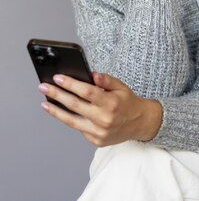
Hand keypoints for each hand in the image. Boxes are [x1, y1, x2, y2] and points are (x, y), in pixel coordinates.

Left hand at [38, 73, 162, 146]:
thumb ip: (106, 80)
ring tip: (44, 103)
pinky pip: (79, 128)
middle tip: (43, 87)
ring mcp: (99, 132)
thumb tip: (91, 74)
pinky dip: (69, 119)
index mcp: (110, 102)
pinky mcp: (96, 140)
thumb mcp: (121, 86)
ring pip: (72, 120)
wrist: (139, 123)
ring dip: (56, 111)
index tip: (58, 78)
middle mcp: (104, 118)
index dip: (70, 84)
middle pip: (74, 105)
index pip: (86, 91)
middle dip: (56, 95)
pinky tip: (61, 112)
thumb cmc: (128, 102)